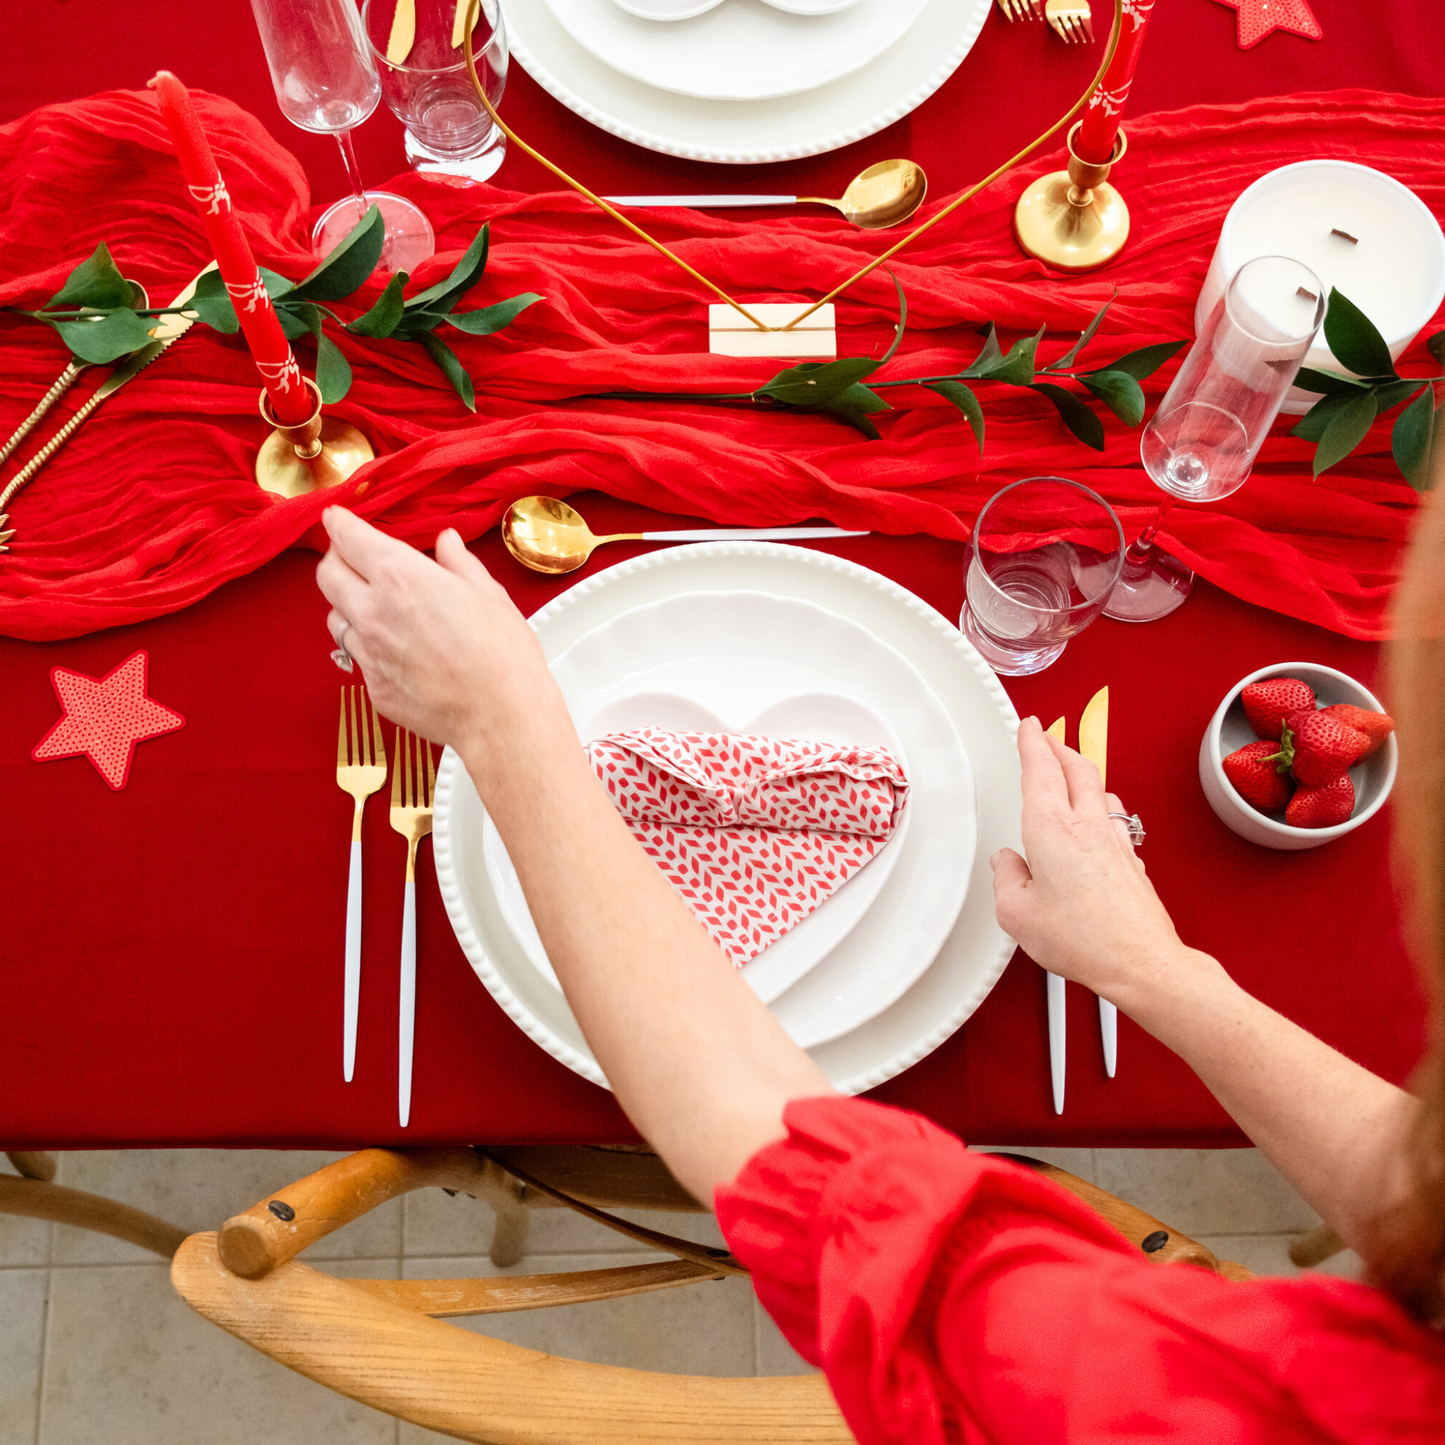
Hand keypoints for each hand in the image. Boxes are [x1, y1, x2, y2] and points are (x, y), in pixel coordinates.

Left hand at [315, 508, 569, 767]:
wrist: (501, 715)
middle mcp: (373, 611)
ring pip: (336, 618)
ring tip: (376, 607)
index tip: (336, 517)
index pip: (348, 538)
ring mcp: (368, 653)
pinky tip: (400, 651)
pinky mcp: (374, 687)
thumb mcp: (487, 593)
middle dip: (335, 560)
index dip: (338, 523)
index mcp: (399, 576)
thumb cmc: (502, 653)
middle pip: (327, 575)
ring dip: (348, 606)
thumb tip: (446, 543)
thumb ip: (458, 563)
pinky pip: (359, 658)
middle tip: (352, 558)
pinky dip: (371, 648)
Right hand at [990, 716, 1194, 1002]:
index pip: (1040, 770)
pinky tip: (1096, 817)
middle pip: (1076, 767)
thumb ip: (1006, 880)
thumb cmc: (1085, 939)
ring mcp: (1114, 842)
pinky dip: (1099, 804)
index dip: (1032, 742)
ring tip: (1069, 770)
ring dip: (1081, 771)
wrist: (1141, 961)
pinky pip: (1114, 818)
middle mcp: (1087, 827)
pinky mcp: (1132, 861)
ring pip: (1099, 789)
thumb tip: (1007, 865)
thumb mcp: (1017, 914)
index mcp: (1052, 829)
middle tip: (1046, 736)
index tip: (1028, 727)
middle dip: (1059, 745)